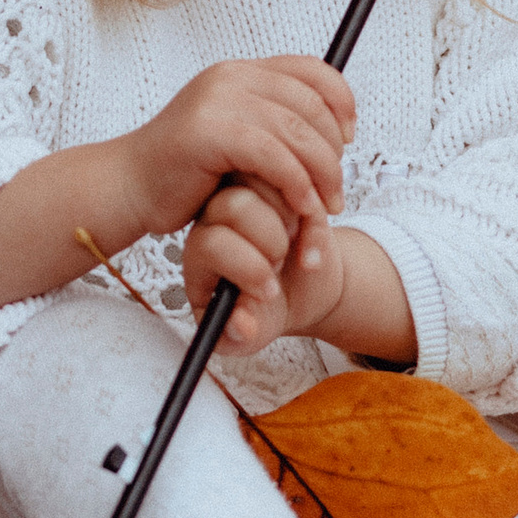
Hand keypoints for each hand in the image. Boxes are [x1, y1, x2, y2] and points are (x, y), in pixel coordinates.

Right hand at [0, 57, 353, 321]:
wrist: (129, 189)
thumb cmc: (185, 175)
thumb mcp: (237, 141)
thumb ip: (273, 127)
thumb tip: (331, 130)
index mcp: (240, 72)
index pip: (313, 70)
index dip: (342, 102)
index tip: (349, 140)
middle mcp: (231, 76)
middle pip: (312, 104)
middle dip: (334, 151)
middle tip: (337, 191)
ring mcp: (218, 100)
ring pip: (297, 131)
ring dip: (322, 173)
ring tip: (324, 208)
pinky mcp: (209, 131)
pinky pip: (273, 155)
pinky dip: (296, 183)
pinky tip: (301, 207)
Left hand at [184, 201, 418, 363]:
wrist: (300, 295)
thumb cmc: (263, 313)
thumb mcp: (248, 336)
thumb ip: (239, 336)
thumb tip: (242, 325)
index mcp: (201, 253)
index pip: (209, 243)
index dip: (245, 268)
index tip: (270, 293)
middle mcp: (218, 217)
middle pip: (235, 205)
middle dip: (270, 243)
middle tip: (281, 266)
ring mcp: (251, 193)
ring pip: (266, 183)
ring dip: (292, 223)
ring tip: (296, 250)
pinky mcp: (284, 184)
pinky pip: (301, 180)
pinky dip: (315, 216)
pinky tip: (314, 245)